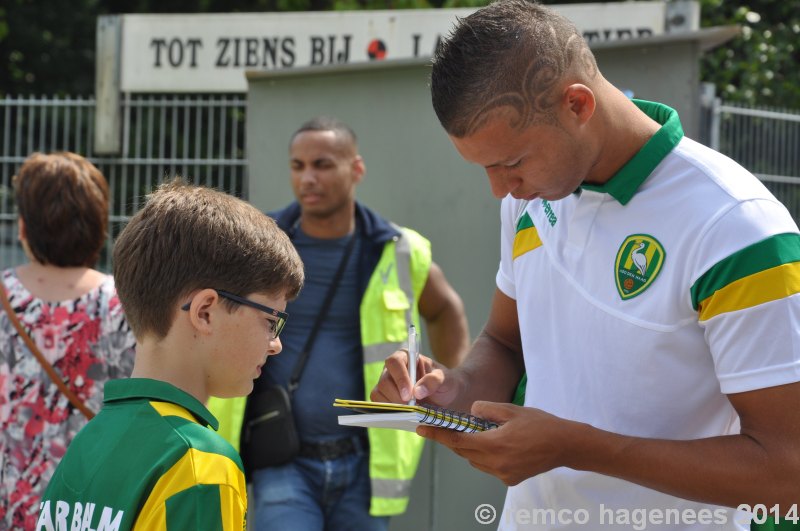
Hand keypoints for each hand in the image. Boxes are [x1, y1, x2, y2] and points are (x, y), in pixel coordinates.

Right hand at [370, 348, 461, 406]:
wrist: (445, 397)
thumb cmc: (444, 383)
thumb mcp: (445, 379)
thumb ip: (433, 381)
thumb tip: (417, 392)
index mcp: (405, 357)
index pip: (394, 362)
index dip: (400, 378)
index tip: (409, 394)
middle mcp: (393, 369)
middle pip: (384, 381)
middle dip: (397, 397)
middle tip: (412, 407)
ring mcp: (387, 384)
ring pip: (378, 394)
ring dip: (393, 406)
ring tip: (410, 412)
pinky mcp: (385, 398)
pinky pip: (379, 405)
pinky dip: (389, 412)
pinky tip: (403, 415)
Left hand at [416, 401, 582, 485]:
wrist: (566, 445)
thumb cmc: (540, 424)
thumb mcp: (511, 410)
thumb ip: (486, 409)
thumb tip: (470, 412)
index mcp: (494, 444)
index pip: (457, 440)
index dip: (438, 434)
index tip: (422, 429)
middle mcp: (496, 463)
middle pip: (463, 452)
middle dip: (450, 440)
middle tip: (438, 428)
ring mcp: (503, 474)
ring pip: (474, 461)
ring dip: (468, 448)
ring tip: (469, 433)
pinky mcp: (510, 479)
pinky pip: (487, 467)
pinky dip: (483, 456)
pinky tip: (490, 444)